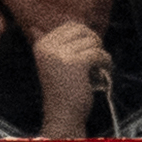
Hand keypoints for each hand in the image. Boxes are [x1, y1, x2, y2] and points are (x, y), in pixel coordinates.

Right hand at [32, 21, 112, 139]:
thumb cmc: (62, 91)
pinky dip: (106, 62)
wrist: (62, 116)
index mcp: (41, 44)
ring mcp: (61, 54)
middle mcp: (48, 46)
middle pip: (82, 29)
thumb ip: (52, 45)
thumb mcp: (52, 64)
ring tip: (99, 68)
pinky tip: (105, 72)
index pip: (70, 25)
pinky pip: (99, 53)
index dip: (85, 37)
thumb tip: (35, 27)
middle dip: (94, 42)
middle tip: (96, 59)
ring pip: (93, 40)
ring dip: (101, 54)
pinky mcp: (76, 63)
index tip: (88, 53)